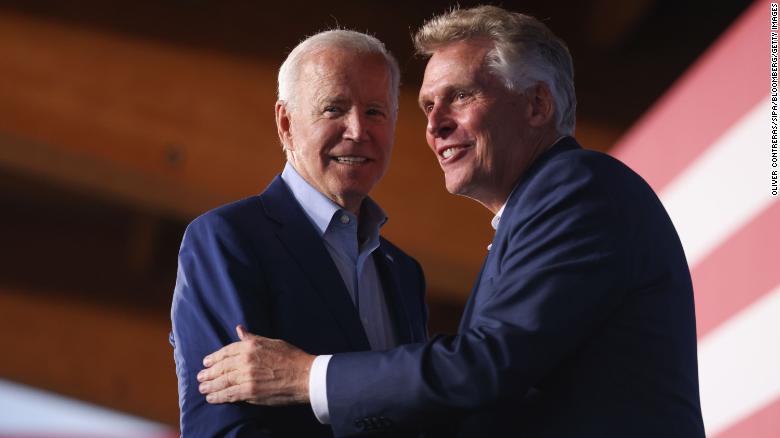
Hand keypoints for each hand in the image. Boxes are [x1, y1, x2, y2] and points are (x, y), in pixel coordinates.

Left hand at [197, 325, 314, 405]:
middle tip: (200, 377)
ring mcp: (247, 376)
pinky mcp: (250, 391)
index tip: (206, 362)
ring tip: (202, 389)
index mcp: (251, 346)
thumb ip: (252, 338)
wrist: (305, 376)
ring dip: (210, 386)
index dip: (214, 358)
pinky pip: (229, 394)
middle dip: (208, 373)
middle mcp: (246, 359)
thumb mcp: (271, 342)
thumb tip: (240, 329)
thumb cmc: (292, 358)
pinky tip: (212, 398)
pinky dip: (218, 397)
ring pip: (222, 381)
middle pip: (221, 367)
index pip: (226, 351)